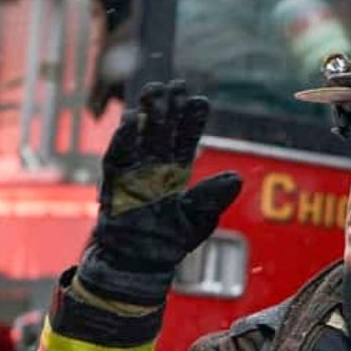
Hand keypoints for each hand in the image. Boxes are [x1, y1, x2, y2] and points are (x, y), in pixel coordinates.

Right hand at [77, 80, 242, 304]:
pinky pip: (117, 159)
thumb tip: (237, 177)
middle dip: (167, 108)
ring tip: (152, 92)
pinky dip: (123, 141)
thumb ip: (213, 198)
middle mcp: (153, 170)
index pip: (184, 142)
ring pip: (139, 138)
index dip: (191, 122)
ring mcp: (132, 176)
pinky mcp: (113, 186)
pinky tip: (131, 121)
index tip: (199, 100)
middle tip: (174, 83)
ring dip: (145, 116)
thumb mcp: (197, 220)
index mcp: (175, 175)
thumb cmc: (167, 246)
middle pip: (160, 132)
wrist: (136, 267)